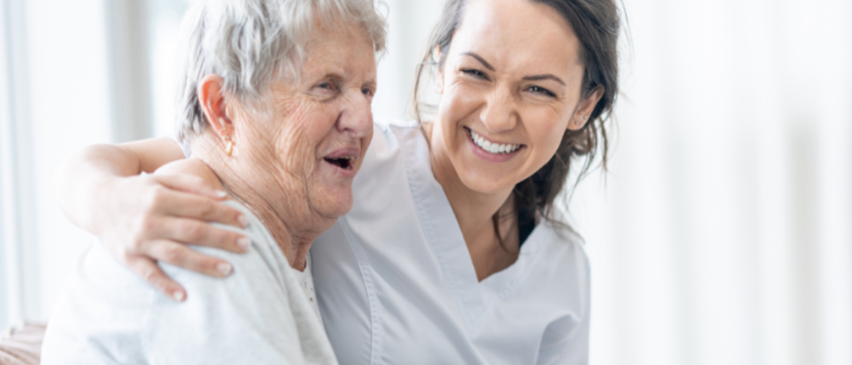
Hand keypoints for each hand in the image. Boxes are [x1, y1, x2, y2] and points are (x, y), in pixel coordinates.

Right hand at [94, 173, 247, 301]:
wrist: (96, 199)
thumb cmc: (139, 190)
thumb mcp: (162, 179)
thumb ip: (192, 184)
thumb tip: (224, 197)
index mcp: (160, 196)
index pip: (200, 206)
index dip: (225, 214)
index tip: (246, 221)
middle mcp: (150, 219)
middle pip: (193, 231)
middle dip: (222, 238)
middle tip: (247, 245)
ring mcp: (138, 240)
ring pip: (176, 254)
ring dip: (204, 263)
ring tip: (229, 269)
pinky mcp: (127, 257)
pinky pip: (148, 274)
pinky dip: (165, 286)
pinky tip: (184, 296)